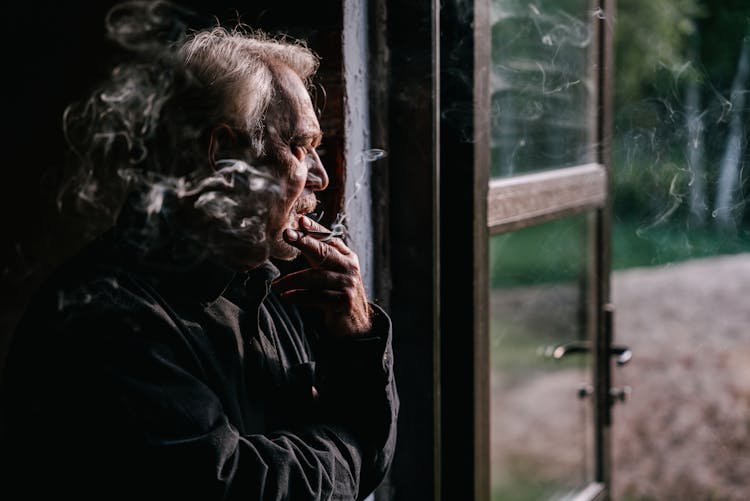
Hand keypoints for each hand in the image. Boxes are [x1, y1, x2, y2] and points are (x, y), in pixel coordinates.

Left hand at [272, 215, 372, 336]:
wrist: (355, 321)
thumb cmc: (336, 291)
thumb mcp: (330, 270)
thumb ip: (317, 253)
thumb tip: (296, 229)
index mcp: (346, 256)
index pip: (329, 238)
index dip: (314, 229)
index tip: (299, 220)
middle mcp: (349, 267)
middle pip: (324, 252)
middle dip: (304, 242)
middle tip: (287, 234)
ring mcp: (348, 285)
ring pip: (317, 277)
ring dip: (293, 280)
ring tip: (277, 285)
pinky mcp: (344, 302)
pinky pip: (317, 297)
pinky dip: (299, 296)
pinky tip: (287, 296)